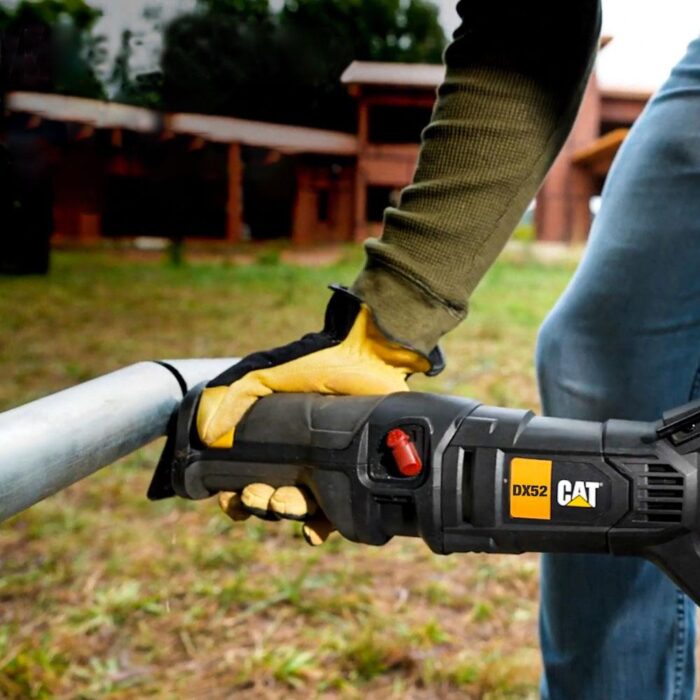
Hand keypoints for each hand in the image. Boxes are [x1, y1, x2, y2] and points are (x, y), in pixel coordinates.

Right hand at [197, 287, 441, 543]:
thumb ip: (236, 396)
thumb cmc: (319, 361)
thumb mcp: (268, 373)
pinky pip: (337, 513)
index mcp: (275, 437)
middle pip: (270, 497)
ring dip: (285, 513)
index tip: (227, 498)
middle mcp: (299, 455)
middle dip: (258, 503)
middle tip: (257, 495)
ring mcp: (328, 466)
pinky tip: (311, 530)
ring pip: (300, 507)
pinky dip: (320, 528)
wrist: (370, 355)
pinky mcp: (354, 473)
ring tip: (284, 502)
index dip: (233, 494)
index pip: (246, 475)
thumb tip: (205, 435)